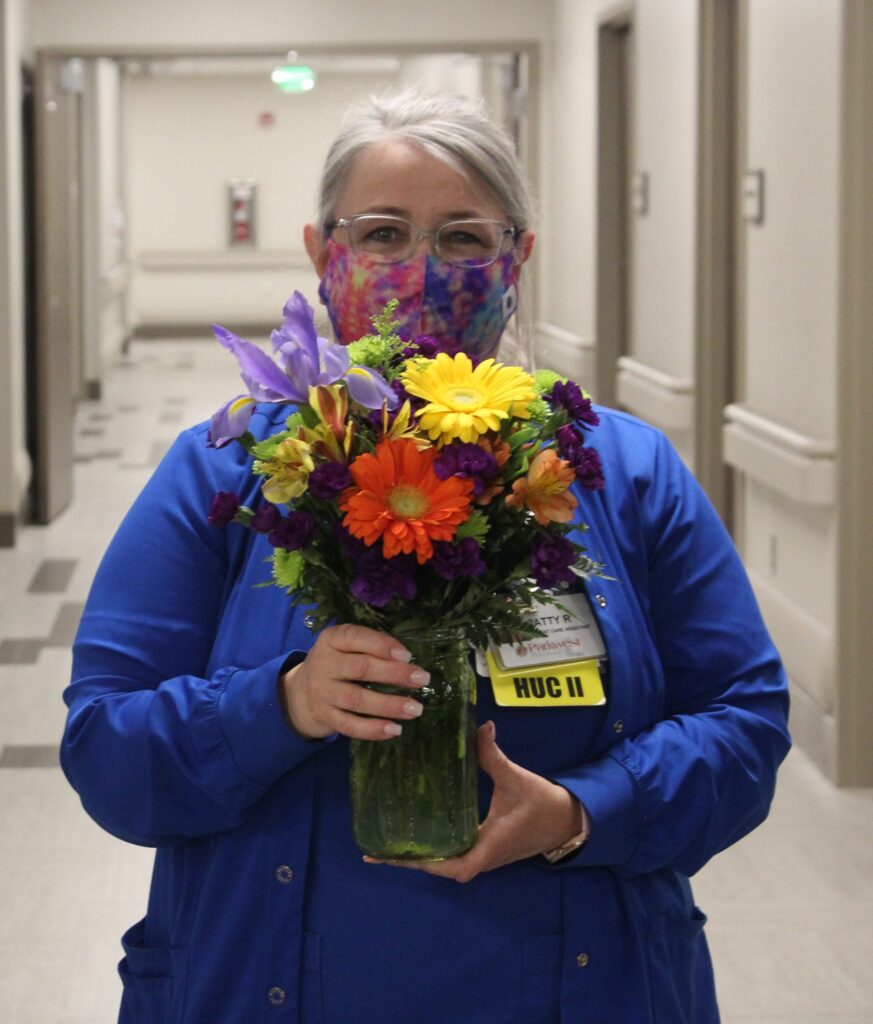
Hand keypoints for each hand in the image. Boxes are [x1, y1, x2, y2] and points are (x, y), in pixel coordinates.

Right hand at [280, 623, 429, 740]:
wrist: (299, 694)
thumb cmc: (336, 664)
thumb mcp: (344, 647)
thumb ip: (370, 647)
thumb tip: (408, 660)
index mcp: (331, 640)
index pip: (355, 637)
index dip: (381, 645)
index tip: (408, 655)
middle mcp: (323, 664)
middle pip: (360, 668)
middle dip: (394, 673)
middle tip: (422, 679)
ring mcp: (322, 692)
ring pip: (357, 699)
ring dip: (389, 705)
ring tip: (415, 709)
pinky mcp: (324, 717)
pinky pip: (350, 725)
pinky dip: (373, 730)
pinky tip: (395, 729)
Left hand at [365, 721, 583, 882]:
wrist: (567, 820)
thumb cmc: (541, 802)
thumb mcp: (516, 778)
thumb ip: (494, 756)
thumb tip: (481, 727)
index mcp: (487, 846)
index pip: (451, 866)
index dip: (419, 864)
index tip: (390, 857)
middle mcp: (482, 857)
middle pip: (439, 868)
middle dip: (408, 861)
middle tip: (376, 850)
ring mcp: (483, 856)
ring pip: (445, 864)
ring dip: (419, 858)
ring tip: (387, 846)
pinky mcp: (484, 849)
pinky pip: (453, 856)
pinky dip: (433, 851)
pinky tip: (416, 838)